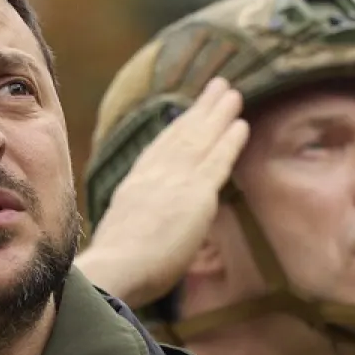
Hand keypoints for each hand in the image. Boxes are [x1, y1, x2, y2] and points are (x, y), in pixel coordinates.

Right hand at [75, 78, 247, 309]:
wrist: (116, 268)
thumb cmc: (113, 268)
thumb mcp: (119, 236)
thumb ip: (135, 226)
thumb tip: (140, 235)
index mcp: (134, 187)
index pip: (158, 151)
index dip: (175, 130)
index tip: (186, 113)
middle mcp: (154, 176)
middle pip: (181, 135)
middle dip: (200, 110)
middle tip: (216, 87)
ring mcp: (175, 181)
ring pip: (201, 139)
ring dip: (218, 114)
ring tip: (232, 93)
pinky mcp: (196, 193)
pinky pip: (217, 160)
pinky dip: (230, 140)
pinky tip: (241, 124)